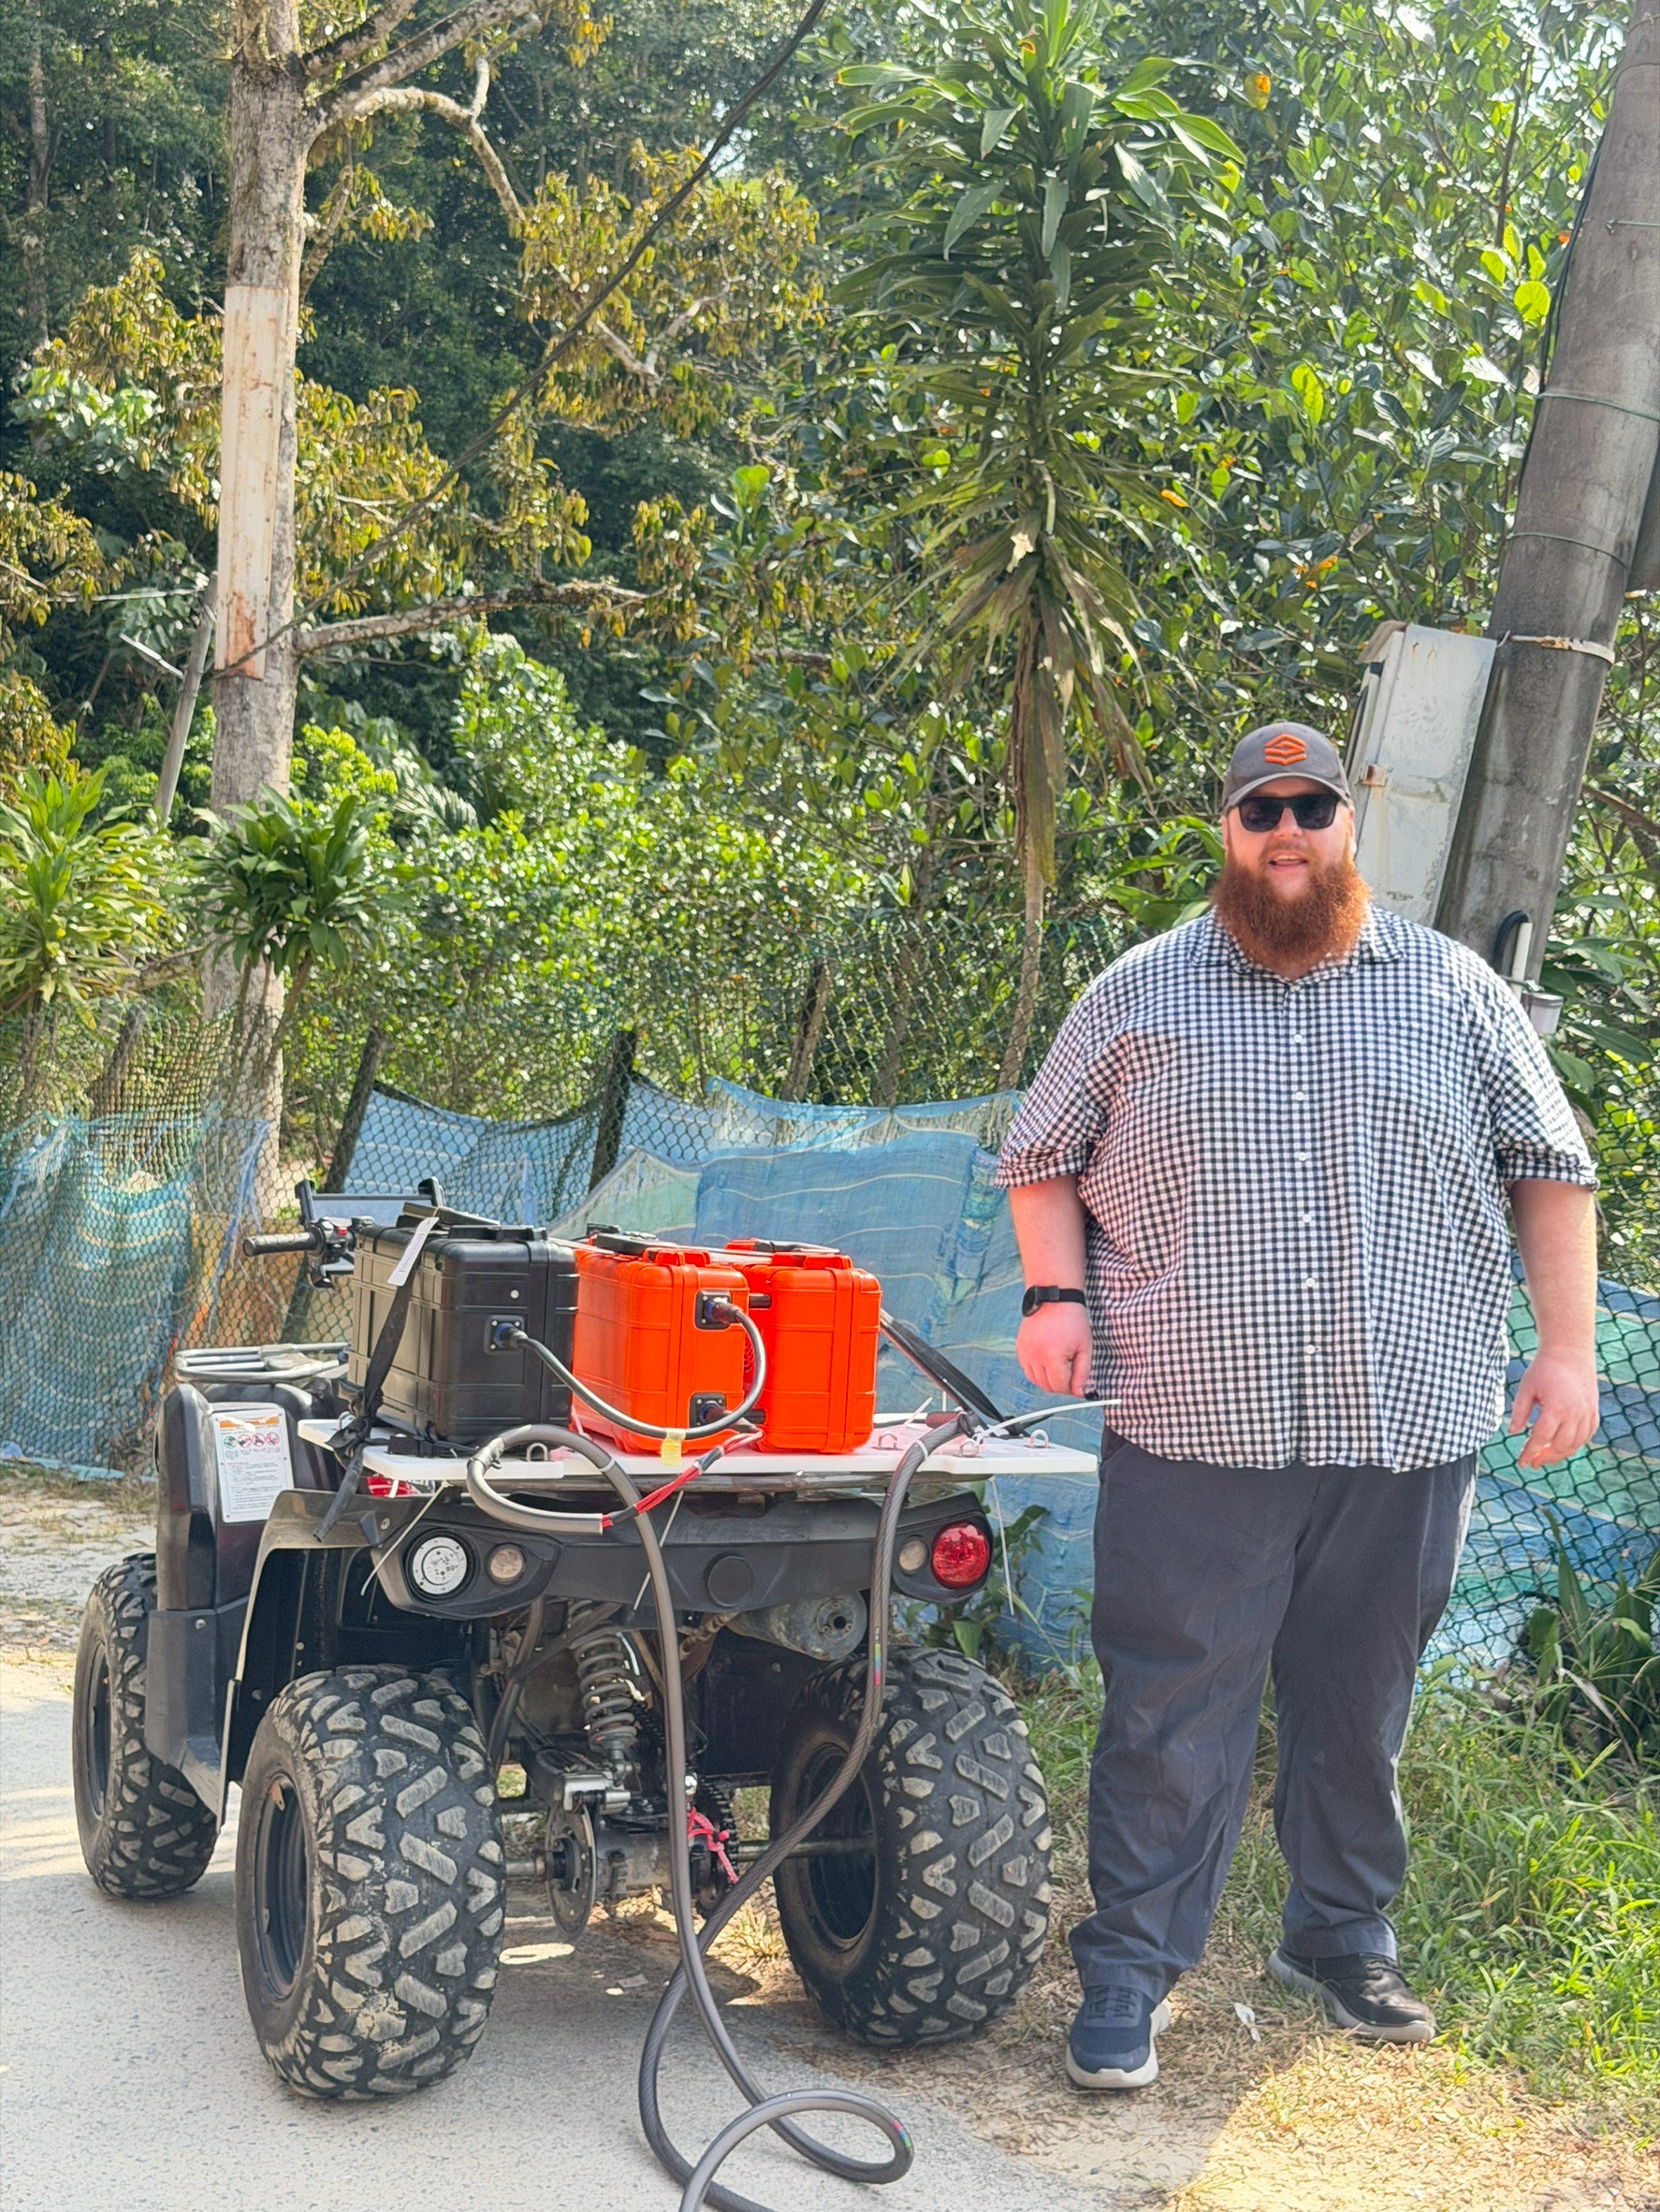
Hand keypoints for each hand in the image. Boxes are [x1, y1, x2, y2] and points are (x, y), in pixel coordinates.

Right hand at [1016, 1302, 1092, 1396]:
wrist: (1054, 1298)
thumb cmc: (1072, 1321)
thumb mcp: (1085, 1347)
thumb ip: (1082, 1373)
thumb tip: (1078, 1393)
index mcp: (1052, 1356)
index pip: (1059, 1386)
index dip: (1070, 1388)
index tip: (1077, 1382)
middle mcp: (1035, 1356)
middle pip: (1046, 1386)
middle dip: (1059, 1385)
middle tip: (1070, 1374)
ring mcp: (1024, 1351)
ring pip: (1034, 1380)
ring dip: (1047, 1379)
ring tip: (1059, 1366)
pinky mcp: (1019, 1347)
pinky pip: (1027, 1368)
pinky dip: (1037, 1370)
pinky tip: (1048, 1360)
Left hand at [1507, 1348, 1598, 1468]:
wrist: (1569, 1353)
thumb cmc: (1544, 1369)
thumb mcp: (1526, 1388)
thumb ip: (1519, 1411)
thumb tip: (1513, 1432)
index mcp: (1555, 1409)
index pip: (1541, 1439)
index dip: (1530, 1452)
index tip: (1522, 1463)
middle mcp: (1575, 1414)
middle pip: (1560, 1446)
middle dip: (1545, 1457)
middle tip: (1533, 1462)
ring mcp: (1587, 1414)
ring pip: (1575, 1444)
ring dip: (1560, 1454)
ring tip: (1545, 1456)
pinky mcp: (1594, 1412)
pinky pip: (1586, 1436)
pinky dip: (1574, 1444)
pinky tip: (1562, 1446)